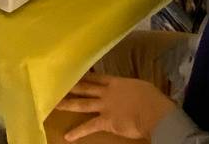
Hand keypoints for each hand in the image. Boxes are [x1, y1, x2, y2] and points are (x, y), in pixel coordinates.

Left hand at [55, 74, 175, 141]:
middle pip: (85, 87)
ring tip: (55, 105)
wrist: (154, 112)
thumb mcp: (141, 87)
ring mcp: (105, 106)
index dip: (85, 76)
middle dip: (71, 86)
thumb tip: (133, 91)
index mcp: (117, 83)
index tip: (73, 72)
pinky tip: (68, 136)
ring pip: (82, 104)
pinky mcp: (105, 121)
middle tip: (57, 84)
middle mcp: (107, 92)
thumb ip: (132, 88)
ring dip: (68, 104)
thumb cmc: (153, 100)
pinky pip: (89, 126)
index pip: (97, 77)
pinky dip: (78, 132)